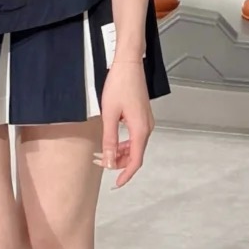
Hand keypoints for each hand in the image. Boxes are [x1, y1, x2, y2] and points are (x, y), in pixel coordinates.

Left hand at [98, 54, 152, 187]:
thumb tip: (108, 160)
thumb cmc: (119, 85)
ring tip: (104, 152)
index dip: (126, 174)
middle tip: (101, 162)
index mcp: (140, 130)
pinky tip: (112, 140)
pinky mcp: (143, 116)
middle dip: (119, 162)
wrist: (128, 65)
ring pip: (135, 146)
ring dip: (121, 152)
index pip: (136, 161)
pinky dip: (125, 143)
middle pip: (136, 154)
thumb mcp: (109, 115)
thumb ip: (109, 140)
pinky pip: (135, 136)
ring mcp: (147, 122)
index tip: (117, 183)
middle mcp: (147, 128)